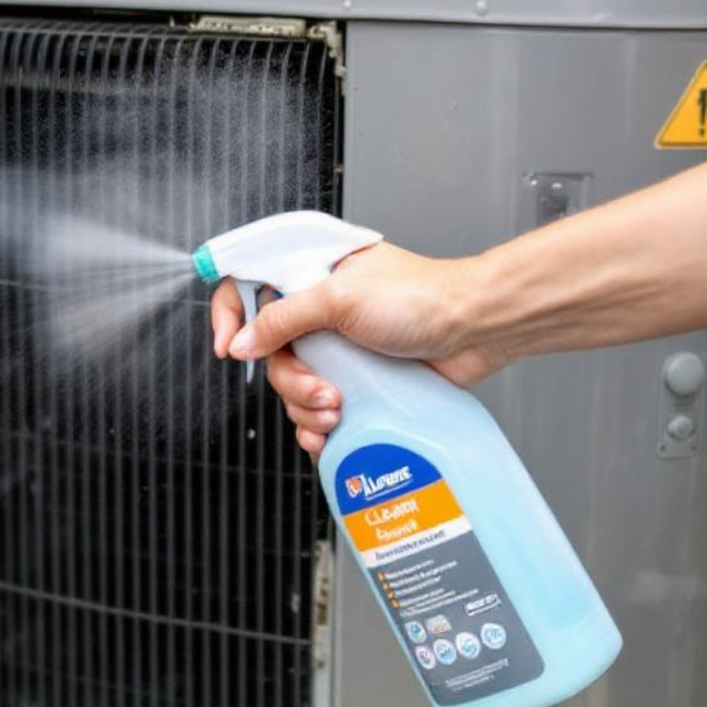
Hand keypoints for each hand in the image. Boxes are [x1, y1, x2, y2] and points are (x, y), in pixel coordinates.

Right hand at [210, 243, 499, 455]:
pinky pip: (315, 408)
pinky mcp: (354, 379)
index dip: (230, 316)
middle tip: (322, 391)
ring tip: (338, 410)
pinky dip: (317, 426)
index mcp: (309, 273)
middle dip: (291, 380)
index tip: (230, 349)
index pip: (247, 285)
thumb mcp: (342, 298)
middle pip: (268, 351)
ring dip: (306, 407)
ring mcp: (335, 347)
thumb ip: (285, 317)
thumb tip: (243, 342)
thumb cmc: (421, 298)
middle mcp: (318, 309)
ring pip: (290, 385)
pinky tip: (330, 433)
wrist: (475, 330)